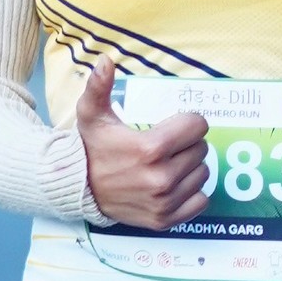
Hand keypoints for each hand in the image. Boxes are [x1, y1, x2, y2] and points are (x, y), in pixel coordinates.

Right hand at [76, 57, 210, 229]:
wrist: (78, 188)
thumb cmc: (91, 148)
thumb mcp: (92, 114)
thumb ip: (99, 86)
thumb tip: (106, 61)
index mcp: (150, 149)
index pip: (198, 127)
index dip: (188, 123)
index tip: (174, 126)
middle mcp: (161, 178)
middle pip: (201, 150)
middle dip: (188, 144)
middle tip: (168, 146)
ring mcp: (165, 201)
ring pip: (203, 174)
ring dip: (191, 167)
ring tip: (169, 163)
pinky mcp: (165, 219)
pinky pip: (200, 201)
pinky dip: (192, 192)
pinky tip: (174, 184)